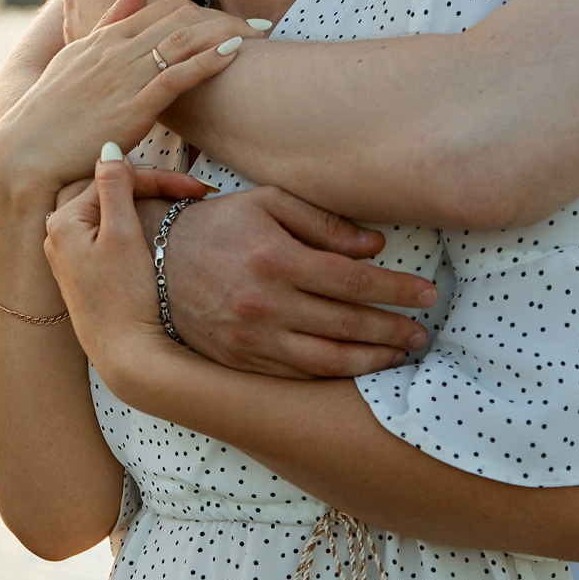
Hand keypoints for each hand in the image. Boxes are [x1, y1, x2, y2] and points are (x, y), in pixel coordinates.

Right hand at [0, 0, 252, 208]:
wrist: (25, 154)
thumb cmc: (50, 115)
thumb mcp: (75, 59)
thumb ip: (108, 21)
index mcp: (103, 40)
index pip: (161, 8)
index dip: (201, 9)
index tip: (233, 16)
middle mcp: (114, 50)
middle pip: (179, 18)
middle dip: (223, 18)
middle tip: (262, 24)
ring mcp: (122, 76)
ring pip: (182, 40)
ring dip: (225, 33)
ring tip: (260, 34)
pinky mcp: (131, 105)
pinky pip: (176, 74)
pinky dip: (209, 59)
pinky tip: (236, 52)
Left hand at [42, 152, 175, 374]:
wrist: (126, 356)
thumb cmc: (125, 297)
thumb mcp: (122, 235)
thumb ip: (115, 187)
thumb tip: (108, 147)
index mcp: (62, 221)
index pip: (112, 179)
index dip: (157, 179)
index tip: (198, 188)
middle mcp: (56, 235)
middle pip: (105, 192)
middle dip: (149, 186)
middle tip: (191, 191)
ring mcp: (68, 256)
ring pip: (106, 211)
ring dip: (140, 202)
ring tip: (177, 202)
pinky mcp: (82, 274)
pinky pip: (103, 232)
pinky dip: (130, 223)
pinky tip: (153, 226)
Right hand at [160, 188, 437, 377]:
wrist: (151, 261)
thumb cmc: (216, 225)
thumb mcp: (265, 203)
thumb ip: (322, 223)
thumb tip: (374, 245)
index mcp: (276, 259)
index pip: (354, 281)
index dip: (397, 290)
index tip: (427, 293)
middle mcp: (266, 303)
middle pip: (348, 323)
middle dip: (394, 328)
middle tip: (423, 330)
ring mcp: (252, 338)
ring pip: (328, 359)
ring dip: (373, 359)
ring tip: (401, 353)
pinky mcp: (240, 361)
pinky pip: (297, 376)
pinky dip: (334, 375)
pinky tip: (357, 366)